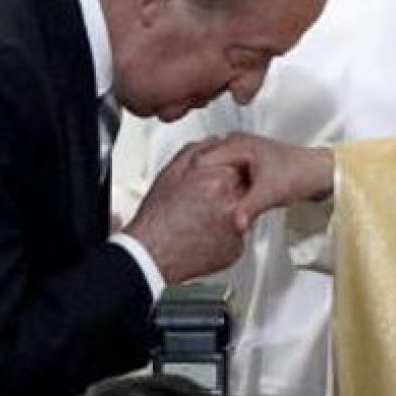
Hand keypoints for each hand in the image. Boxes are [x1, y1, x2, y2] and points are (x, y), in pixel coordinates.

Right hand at [124, 139, 244, 283]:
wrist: (151, 254)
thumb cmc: (158, 216)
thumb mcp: (172, 173)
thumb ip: (197, 151)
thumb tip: (215, 141)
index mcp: (220, 181)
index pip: (241, 168)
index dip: (229, 171)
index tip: (218, 179)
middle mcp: (233, 204)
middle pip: (245, 190)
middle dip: (232, 192)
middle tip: (208, 201)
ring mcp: (237, 229)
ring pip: (242, 213)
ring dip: (230, 213)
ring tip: (203, 220)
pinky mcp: (235, 249)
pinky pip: (236, 237)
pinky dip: (224, 236)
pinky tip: (204, 237)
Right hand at [197, 132, 333, 229]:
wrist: (319, 172)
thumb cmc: (300, 173)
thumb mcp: (270, 193)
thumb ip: (248, 208)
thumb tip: (233, 224)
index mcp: (237, 143)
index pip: (201, 160)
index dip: (195, 181)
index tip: (191, 199)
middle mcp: (236, 143)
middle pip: (205, 166)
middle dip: (201, 185)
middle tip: (197, 205)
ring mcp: (241, 153)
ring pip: (215, 172)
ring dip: (213, 188)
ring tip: (210, 205)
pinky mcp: (247, 164)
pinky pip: (226, 177)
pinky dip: (224, 189)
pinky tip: (224, 203)